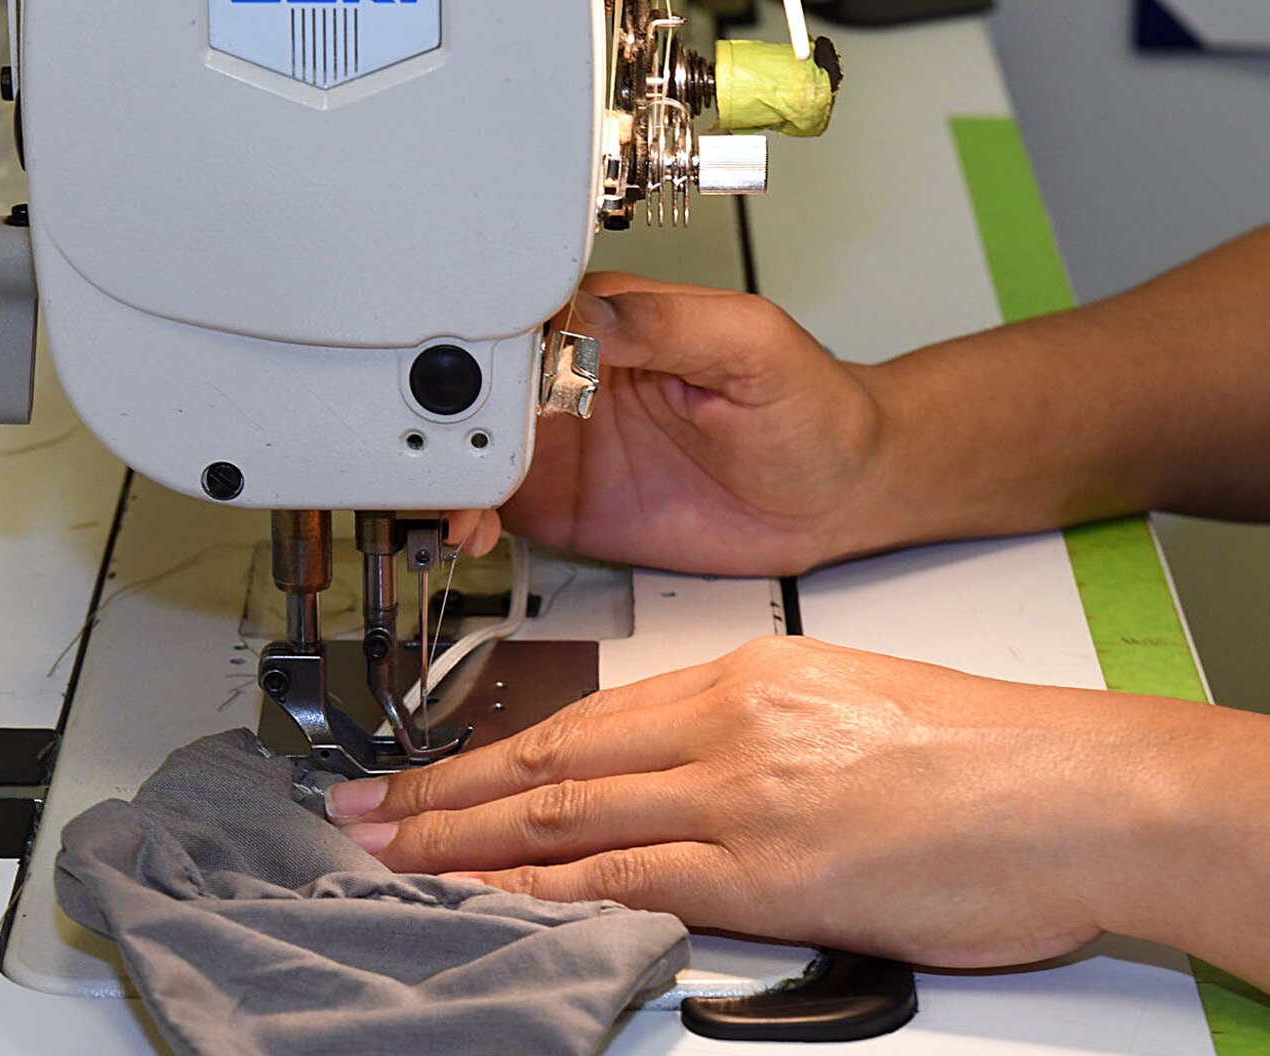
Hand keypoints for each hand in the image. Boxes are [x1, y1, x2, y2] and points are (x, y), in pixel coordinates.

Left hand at [325, 636, 1186, 968]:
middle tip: (360, 815)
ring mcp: (744, 795)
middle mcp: (730, 725)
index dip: (494, 752)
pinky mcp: (772, 869)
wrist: (1085, 793)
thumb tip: (698, 794)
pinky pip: (625, 880)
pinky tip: (484, 903)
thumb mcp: (858, 714)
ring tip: (387, 861)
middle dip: (444, 794)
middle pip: (554, 762)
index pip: (589, 720)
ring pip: (568, 816)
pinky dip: (541, 894)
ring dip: (465, 845)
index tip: (432, 774)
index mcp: (751, 678)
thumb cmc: (995, 763)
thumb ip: (762, 747)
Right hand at [457, 274, 908, 576]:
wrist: (836, 497)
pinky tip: (472, 526)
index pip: (524, 317)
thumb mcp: (751, 342)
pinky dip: (470, 516)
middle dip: (443, 408)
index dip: (486, 339)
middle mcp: (575, 380)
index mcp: (611, 324)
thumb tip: (596, 315)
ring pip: (475, 446)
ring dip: (446, 466)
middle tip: (432, 437)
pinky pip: (499, 507)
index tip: (468, 369)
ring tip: (447, 494)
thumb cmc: (809, 406)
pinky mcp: (568, 505)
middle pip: (481, 383)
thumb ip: (671, 325)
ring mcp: (566, 445)